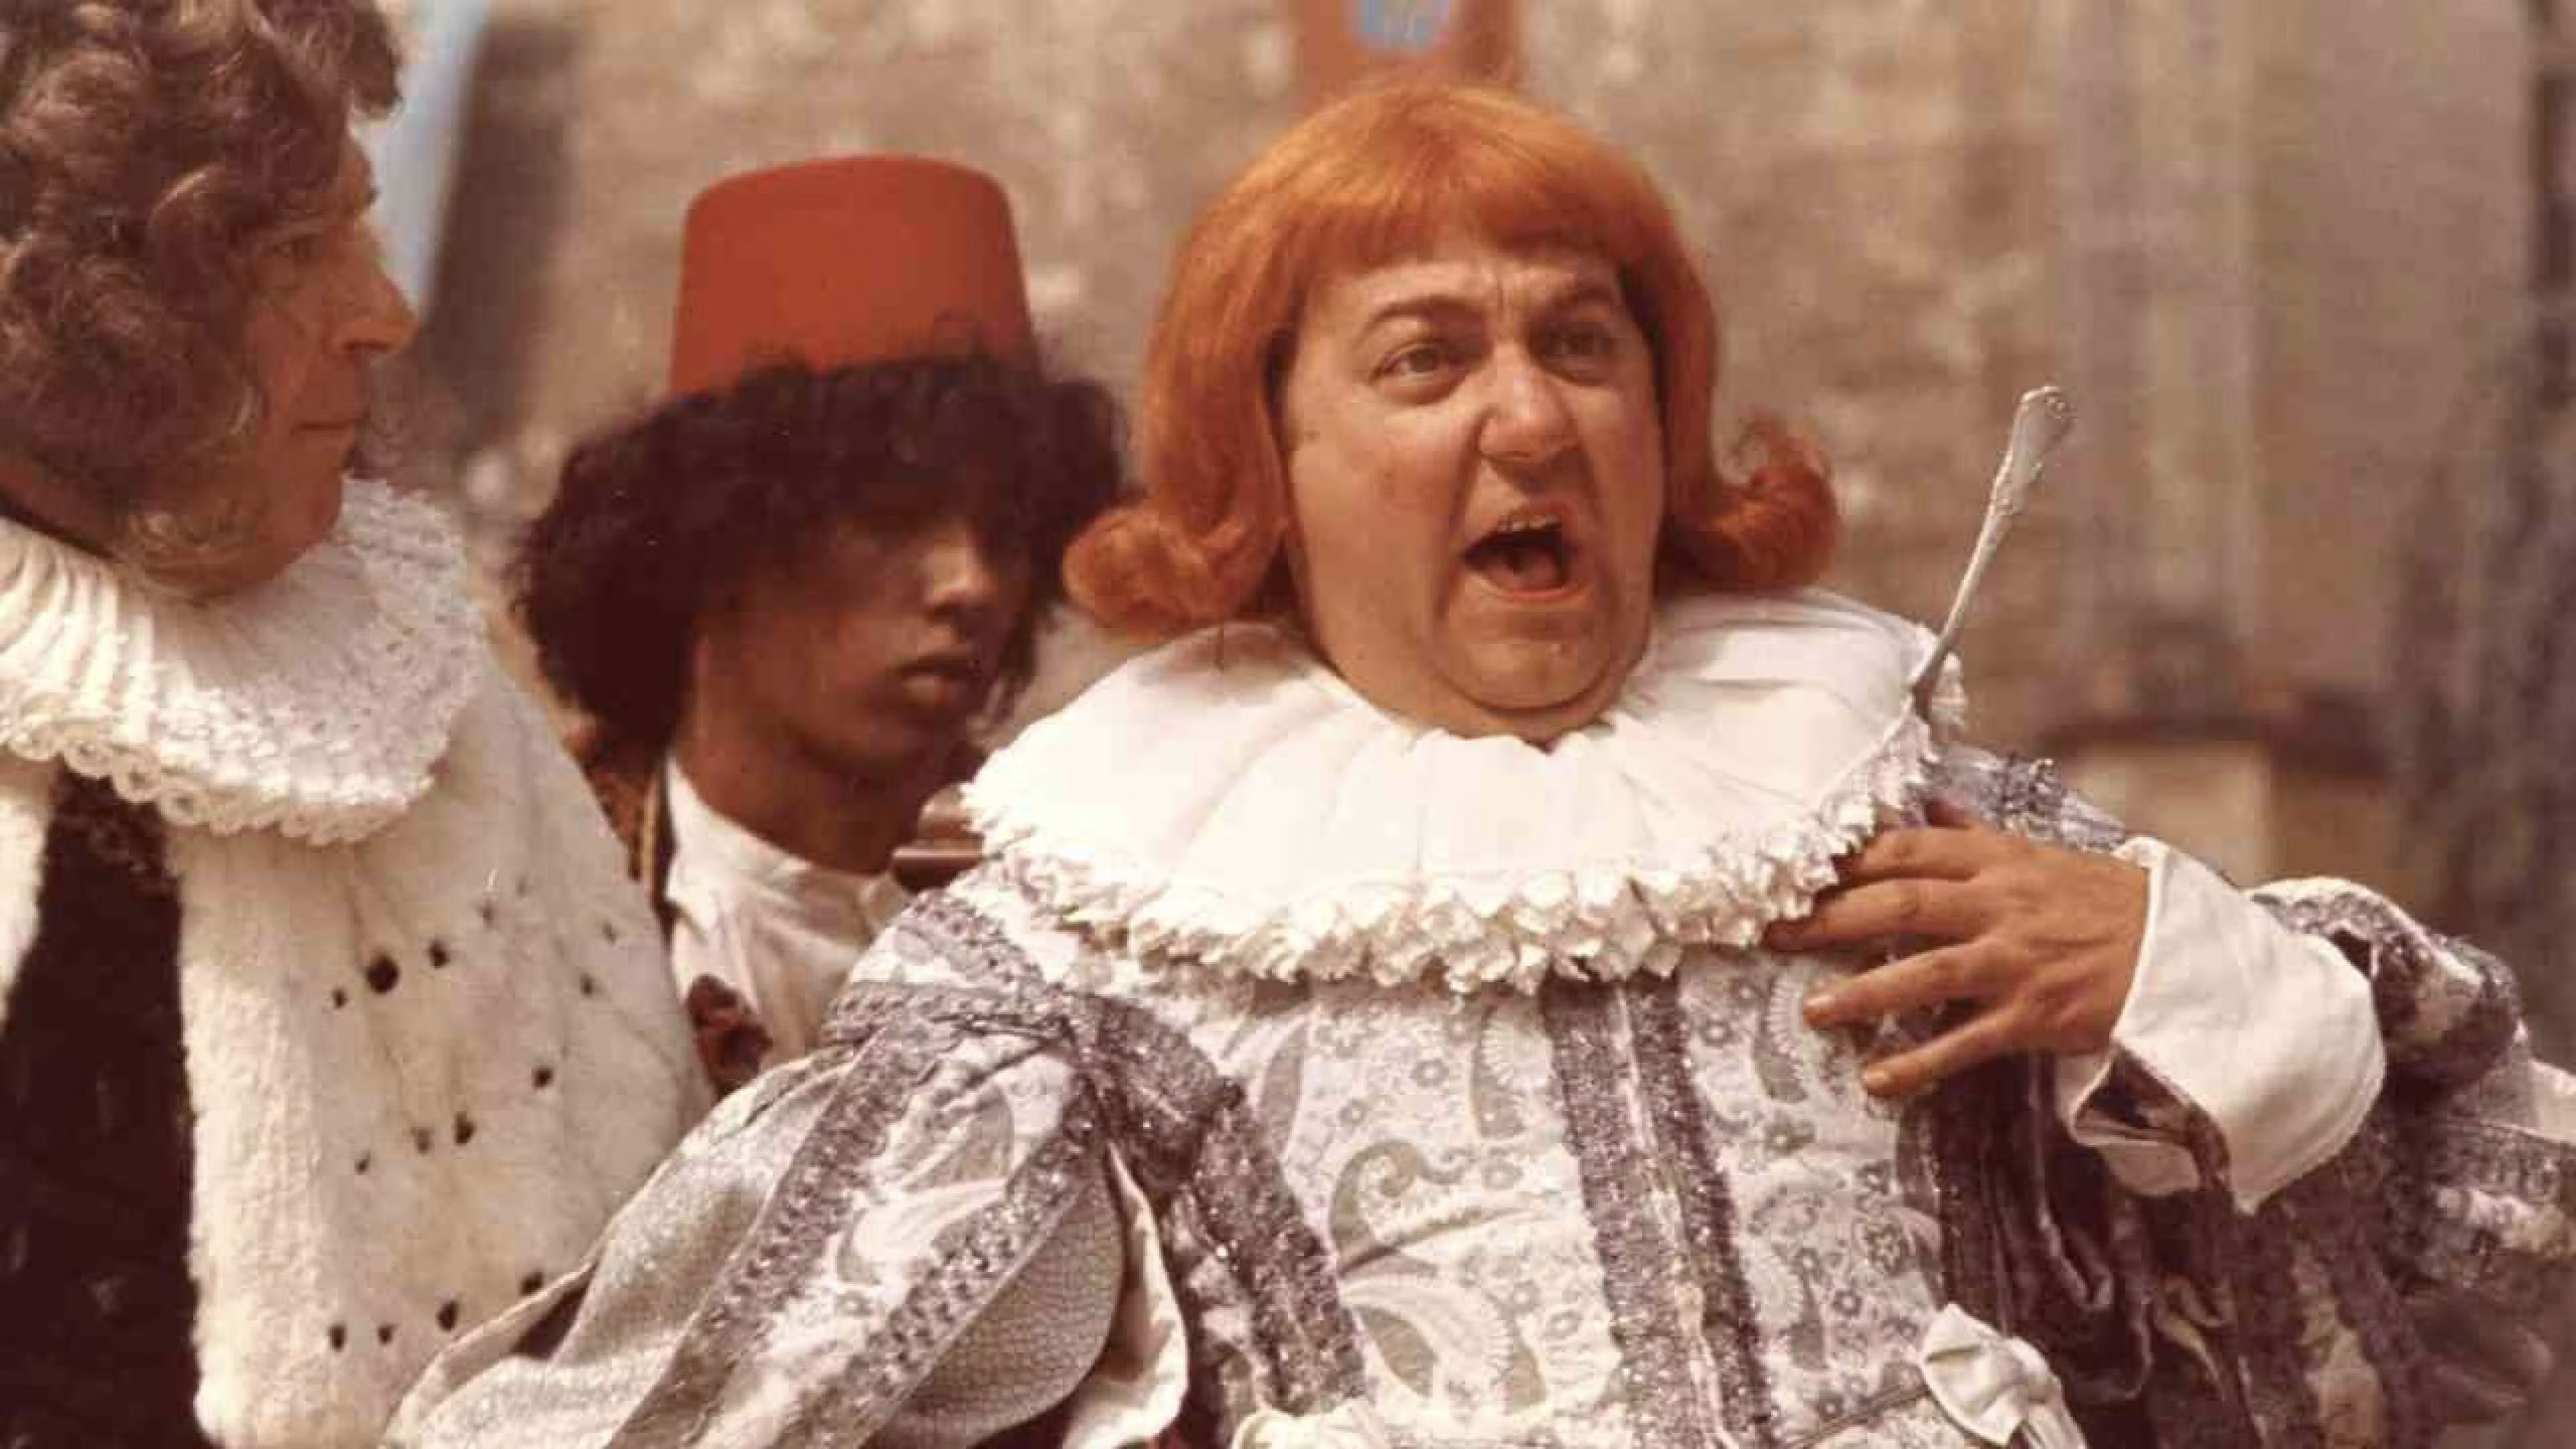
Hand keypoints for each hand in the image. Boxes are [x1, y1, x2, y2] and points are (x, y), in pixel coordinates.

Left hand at [1762, 802, 2148, 1098]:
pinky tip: (1877, 1078)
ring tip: (1813, 1011)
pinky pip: (1964, 1043)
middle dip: (1830, 919)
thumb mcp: (2043, 855)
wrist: (2181, 951)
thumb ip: (1978, 838)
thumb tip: (1933, 811)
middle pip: (1900, 904)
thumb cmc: (2106, 901)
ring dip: (1863, 994)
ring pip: (1924, 974)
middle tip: (1774, 933)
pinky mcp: (2032, 1016)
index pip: (1907, 850)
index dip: (1847, 861)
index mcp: (1997, 861)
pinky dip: (1919, 1062)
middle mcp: (1999, 906)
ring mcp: (2014, 962)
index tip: (1796, 873)